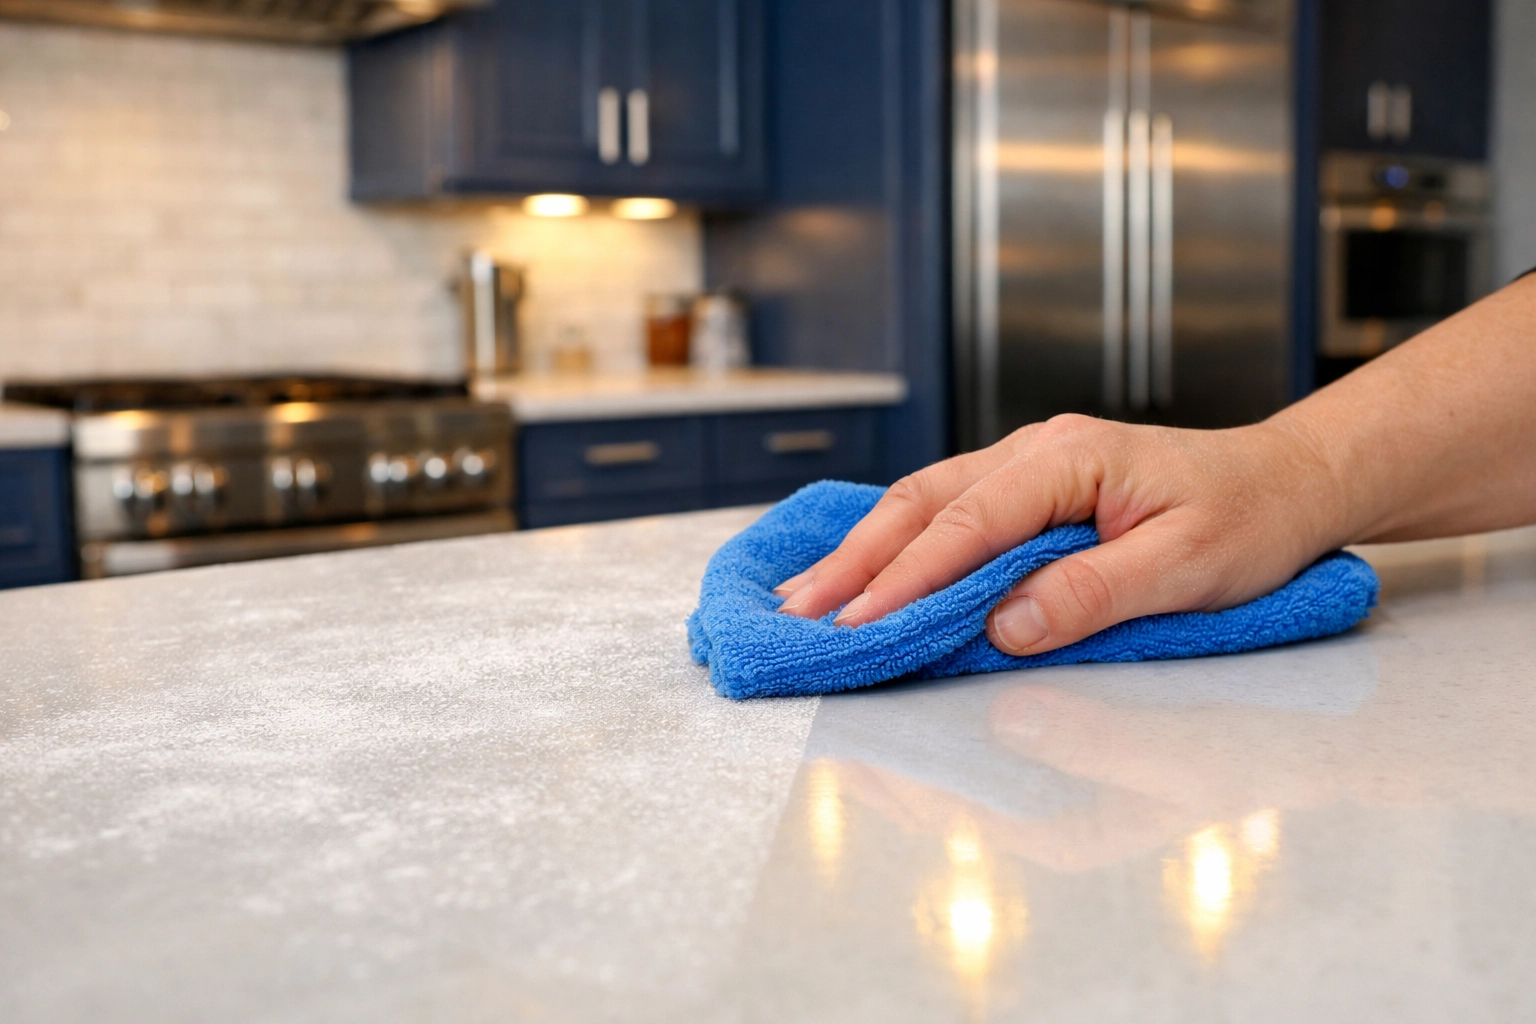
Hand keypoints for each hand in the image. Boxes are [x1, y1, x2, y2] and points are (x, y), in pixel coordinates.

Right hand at [774, 414, 1345, 655]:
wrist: (1287, 483)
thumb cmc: (1249, 520)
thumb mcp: (1187, 567)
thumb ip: (1093, 593)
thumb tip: (1003, 627)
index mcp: (1071, 458)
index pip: (968, 523)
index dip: (908, 578)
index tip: (859, 625)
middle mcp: (1036, 450)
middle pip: (922, 500)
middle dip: (856, 560)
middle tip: (799, 612)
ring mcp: (1027, 463)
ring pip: (923, 500)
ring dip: (864, 550)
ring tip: (808, 596)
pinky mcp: (1029, 488)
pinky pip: (946, 509)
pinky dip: (898, 543)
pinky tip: (866, 569)